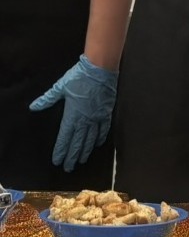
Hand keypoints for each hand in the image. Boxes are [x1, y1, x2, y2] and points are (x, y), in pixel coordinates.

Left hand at [29, 55, 117, 171]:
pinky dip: (100, 138)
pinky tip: (97, 144)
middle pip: (78, 142)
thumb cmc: (79, 77)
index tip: (57, 160)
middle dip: (72, 156)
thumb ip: (47, 99)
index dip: (61, 150)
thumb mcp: (60, 87)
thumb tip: (33, 107)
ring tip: (82, 160)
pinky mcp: (106, 112)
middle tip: (69, 167)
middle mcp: (85, 120)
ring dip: (85, 151)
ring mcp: (97, 117)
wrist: (100, 69)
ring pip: (90, 139)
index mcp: (72, 115)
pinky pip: (104, 128)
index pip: (65, 138)